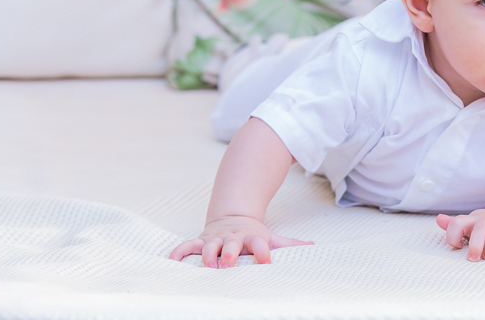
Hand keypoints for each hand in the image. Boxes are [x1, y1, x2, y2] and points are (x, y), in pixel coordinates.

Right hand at [168, 215, 312, 267]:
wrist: (234, 217)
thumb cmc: (253, 234)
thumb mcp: (271, 237)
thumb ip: (290, 244)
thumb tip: (313, 246)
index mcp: (252, 238)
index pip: (260, 244)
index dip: (263, 252)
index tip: (266, 262)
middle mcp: (233, 238)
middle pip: (232, 245)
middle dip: (229, 253)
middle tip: (227, 264)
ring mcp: (216, 238)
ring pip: (209, 245)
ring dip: (207, 255)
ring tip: (206, 267)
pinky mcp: (202, 240)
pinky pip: (187, 246)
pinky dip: (179, 252)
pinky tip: (171, 261)